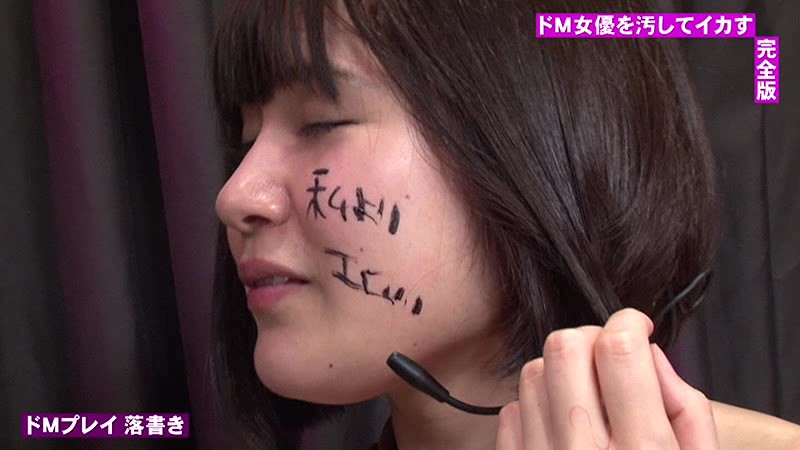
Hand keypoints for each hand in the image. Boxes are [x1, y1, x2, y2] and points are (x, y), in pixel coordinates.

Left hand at [496, 308, 718, 448]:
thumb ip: (687, 408)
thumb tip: (650, 353)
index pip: (618, 349)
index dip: (630, 321)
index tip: (637, 326)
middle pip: (565, 346)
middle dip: (592, 337)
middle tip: (610, 357)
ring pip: (533, 371)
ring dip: (561, 372)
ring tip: (586, 398)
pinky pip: (510, 411)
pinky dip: (535, 408)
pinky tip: (560, 426)